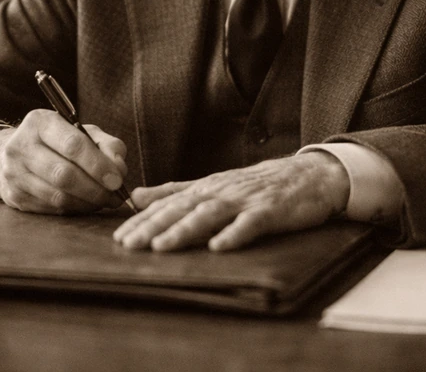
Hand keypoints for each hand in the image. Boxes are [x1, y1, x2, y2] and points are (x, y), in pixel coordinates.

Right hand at [0, 109, 127, 213]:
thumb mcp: (84, 131)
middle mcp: (20, 146)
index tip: (117, 180)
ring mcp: (13, 173)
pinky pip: (51, 208)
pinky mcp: (14, 196)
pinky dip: (74, 209)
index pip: (72, 145)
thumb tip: (119, 168)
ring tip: (104, 201)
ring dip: (87, 202)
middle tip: (115, 196)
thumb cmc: (58, 141)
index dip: (98, 165)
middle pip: (64, 175)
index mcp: (40, 122)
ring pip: (57, 196)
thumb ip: (107, 144)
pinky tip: (85, 204)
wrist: (18, 154)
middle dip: (95, 189)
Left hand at [112, 152, 349, 251]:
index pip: (169, 204)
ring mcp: (245, 201)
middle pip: (183, 208)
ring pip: (210, 214)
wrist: (306, 175)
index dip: (144, 220)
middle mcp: (221, 192)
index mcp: (206, 188)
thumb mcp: (212, 185)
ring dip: (184, 230)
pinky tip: (218, 248)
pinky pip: (250, 224)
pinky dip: (234, 235)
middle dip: (154, 226)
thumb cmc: (256, 185)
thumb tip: (135, 196)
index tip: (119, 237)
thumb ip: (174, 191)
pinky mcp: (270, 211)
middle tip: (129, 244)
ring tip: (161, 246)